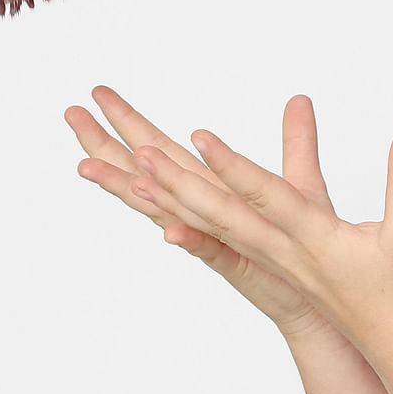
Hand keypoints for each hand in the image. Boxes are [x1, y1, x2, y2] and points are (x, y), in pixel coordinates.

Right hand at [67, 88, 352, 344]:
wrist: (319, 298)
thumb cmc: (306, 244)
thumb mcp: (302, 183)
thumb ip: (298, 140)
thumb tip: (299, 98)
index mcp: (215, 190)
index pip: (164, 152)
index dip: (132, 124)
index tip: (98, 95)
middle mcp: (205, 213)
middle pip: (147, 176)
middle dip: (109, 145)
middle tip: (72, 115)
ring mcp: (214, 239)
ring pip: (165, 211)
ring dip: (130, 190)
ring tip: (91, 168)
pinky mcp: (237, 265)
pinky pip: (208, 251)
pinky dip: (188, 240)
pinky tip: (168, 229)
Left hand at [122, 108, 392, 366]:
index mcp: (317, 241)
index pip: (269, 197)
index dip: (234, 167)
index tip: (200, 138)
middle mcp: (287, 254)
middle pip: (226, 216)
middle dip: (182, 183)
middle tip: (141, 154)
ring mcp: (277, 265)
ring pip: (218, 230)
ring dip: (176, 203)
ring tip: (138, 176)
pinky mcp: (275, 271)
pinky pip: (226, 248)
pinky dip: (194, 234)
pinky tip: (167, 225)